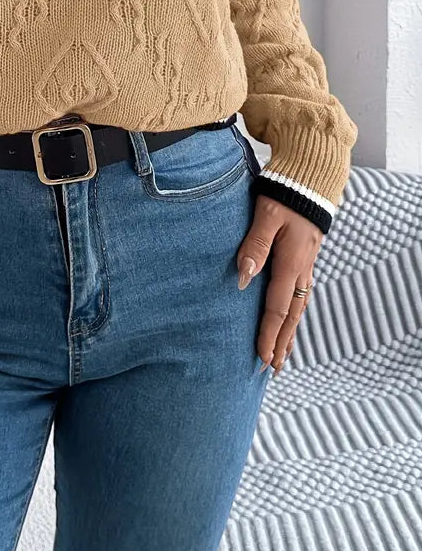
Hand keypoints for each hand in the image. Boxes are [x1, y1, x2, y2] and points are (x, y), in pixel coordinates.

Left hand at [236, 193, 321, 373]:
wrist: (309, 180)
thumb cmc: (283, 196)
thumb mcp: (266, 217)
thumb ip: (254, 246)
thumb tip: (242, 278)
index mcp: (290, 263)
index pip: (277, 308)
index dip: (269, 334)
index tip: (261, 358)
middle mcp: (301, 270)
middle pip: (291, 315)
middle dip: (281, 343)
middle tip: (271, 369)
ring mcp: (305, 266)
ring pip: (297, 307)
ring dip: (288, 332)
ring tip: (281, 355)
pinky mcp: (304, 259)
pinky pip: (299, 295)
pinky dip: (293, 315)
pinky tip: (289, 322)